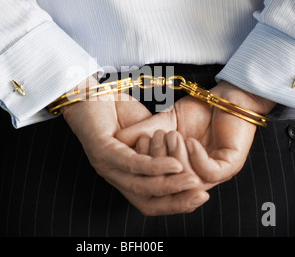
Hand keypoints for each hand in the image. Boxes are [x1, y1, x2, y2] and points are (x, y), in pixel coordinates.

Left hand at [61, 76, 208, 215]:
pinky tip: (174, 165)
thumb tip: (185, 164)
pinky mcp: (101, 150)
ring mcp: (105, 166)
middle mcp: (114, 177)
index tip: (202, 197)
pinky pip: (131, 163)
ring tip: (192, 181)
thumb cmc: (118, 112)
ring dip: (169, 185)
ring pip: (140, 185)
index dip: (176, 203)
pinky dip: (154, 166)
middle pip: (146, 201)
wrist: (92, 91)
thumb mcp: (147, 135)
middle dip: (176, 201)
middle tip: (202, 195)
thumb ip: (162, 152)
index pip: (151, 201)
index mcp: (124, 177)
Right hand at [116, 81, 275, 185]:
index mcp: (179, 173)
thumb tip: (116, 144)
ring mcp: (215, 174)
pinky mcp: (231, 165)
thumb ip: (142, 135)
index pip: (159, 187)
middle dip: (157, 167)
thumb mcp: (162, 124)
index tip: (135, 151)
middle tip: (151, 142)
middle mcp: (197, 178)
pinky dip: (196, 158)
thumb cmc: (196, 111)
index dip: (144, 173)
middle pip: (172, 189)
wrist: (226, 97)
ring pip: (189, 181)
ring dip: (176, 158)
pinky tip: (189, 141)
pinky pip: (210, 172)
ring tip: (171, 136)